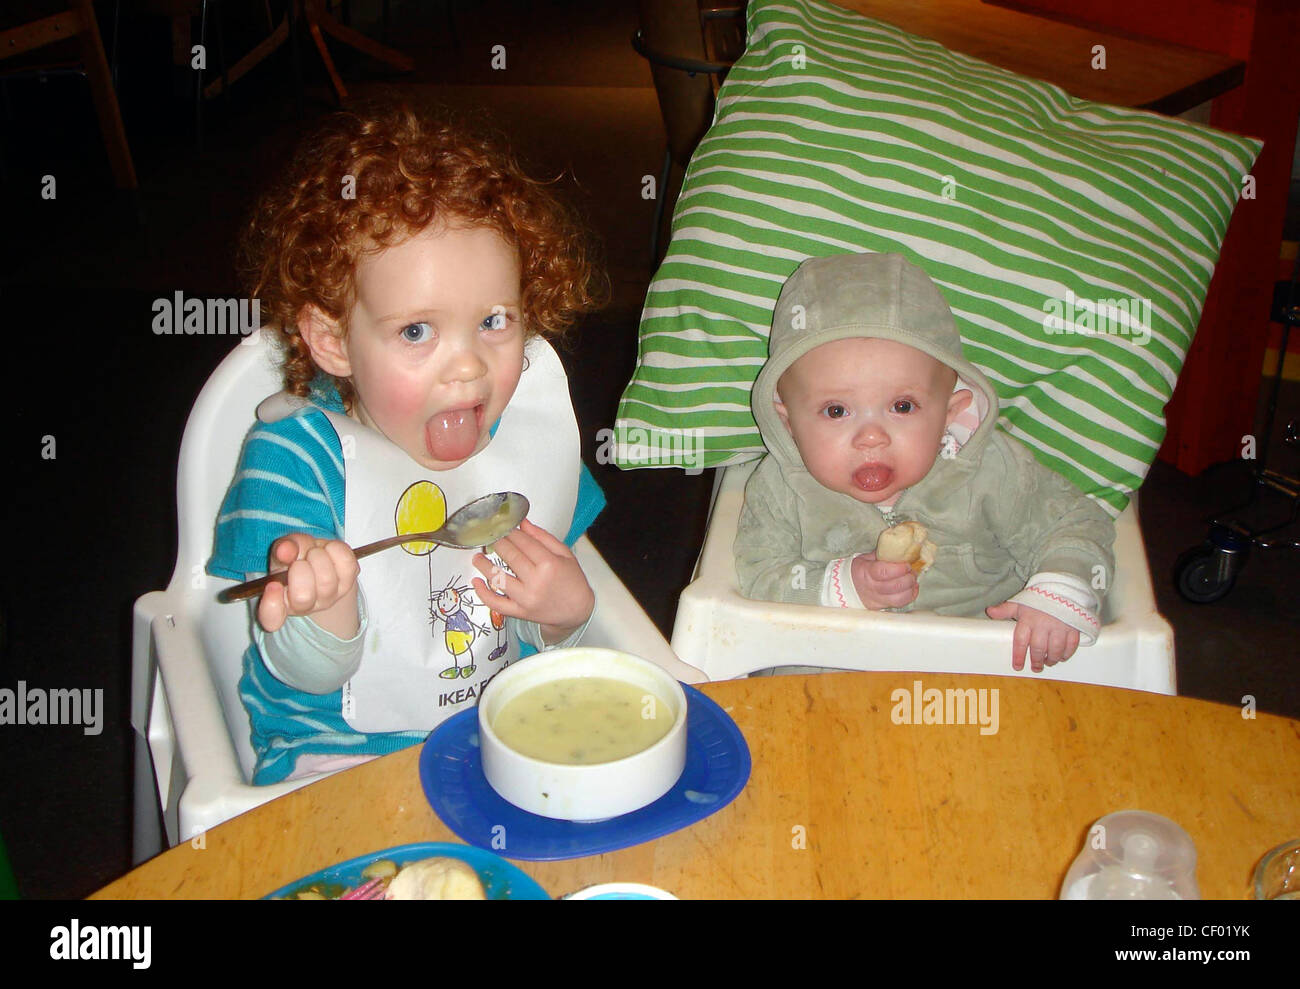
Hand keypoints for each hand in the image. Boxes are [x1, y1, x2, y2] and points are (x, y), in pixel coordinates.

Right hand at [256, 533, 359, 636]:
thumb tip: (285, 550)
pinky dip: (336, 550)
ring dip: (318, 557)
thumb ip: (282, 551)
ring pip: (326, 581)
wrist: (320, 554)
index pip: (272, 618)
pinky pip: (346, 564)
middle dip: (300, 568)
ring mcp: (329, 597)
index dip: (272, 604)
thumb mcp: (282, 551)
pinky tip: (328, 550)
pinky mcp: (349, 582)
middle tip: (299, 559)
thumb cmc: (296, 557)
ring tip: (313, 552)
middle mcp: (305, 606)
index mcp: (280, 603)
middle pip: (303, 596)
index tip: (273, 586)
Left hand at [471, 518, 593, 643]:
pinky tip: (477, 582)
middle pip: (510, 556)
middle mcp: (536, 582)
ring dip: (483, 565)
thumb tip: (523, 524)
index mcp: (549, 564)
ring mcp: (526, 599)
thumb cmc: (573, 581)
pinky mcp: (520, 612)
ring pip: (498, 579)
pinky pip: (496, 603)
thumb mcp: (565, 554)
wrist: (577, 611)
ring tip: (477, 557)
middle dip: (497, 543)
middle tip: (490, 537)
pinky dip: (483, 593)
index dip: (510, 532)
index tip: (503, 526)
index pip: (523, 542)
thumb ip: (543, 537)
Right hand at [850, 552, 918, 609]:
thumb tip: (899, 549)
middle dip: (908, 578)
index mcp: (866, 572)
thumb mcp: (866, 558)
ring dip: (910, 588)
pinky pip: (900, 604)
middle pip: (895, 586)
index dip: (899, 569)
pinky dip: (910, 596)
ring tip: (912, 579)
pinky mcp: (882, 607)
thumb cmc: (858, 570)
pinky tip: (911, 588)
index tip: (906, 564)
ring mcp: (877, 599)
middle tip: (911, 571)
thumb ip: (882, 554)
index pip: (884, 572)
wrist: (848, 587)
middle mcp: (872, 588)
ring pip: (899, 598)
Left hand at [985, 601, 1080, 671]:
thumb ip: (1006, 610)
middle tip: (1035, 667)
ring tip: (1048, 662)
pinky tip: (1062, 657)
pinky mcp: (1074, 627)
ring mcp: (1060, 626)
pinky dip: (1067, 653)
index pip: (1020, 640)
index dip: (1018, 656)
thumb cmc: (1039, 598)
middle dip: (1036, 661)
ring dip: (1051, 659)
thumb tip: (990, 612)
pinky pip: (1071, 644)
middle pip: (1038, 648)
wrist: (1062, 588)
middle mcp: (1043, 624)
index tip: (1018, 666)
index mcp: (1028, 619)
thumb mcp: (1021, 602)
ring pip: (1055, 649)